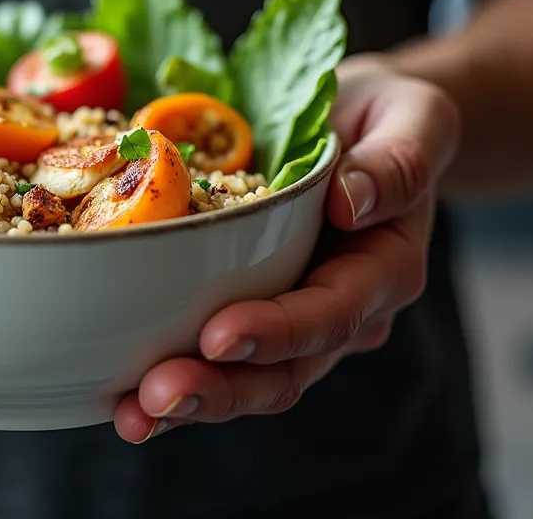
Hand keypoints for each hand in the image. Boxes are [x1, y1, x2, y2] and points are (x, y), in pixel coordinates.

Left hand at [114, 54, 460, 442]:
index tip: (219, 336)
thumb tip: (352, 202)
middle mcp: (341, 311)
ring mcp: (293, 319)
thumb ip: (399, 160)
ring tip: (130, 415)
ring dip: (187, 402)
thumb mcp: (414, 117)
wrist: (366, 126)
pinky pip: (211, 357)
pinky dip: (166, 377)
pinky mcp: (251, 311)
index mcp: (383, 270)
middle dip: (220, 390)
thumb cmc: (390, 118)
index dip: (276, 332)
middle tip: (156, 397)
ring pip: (245, 379)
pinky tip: (118, 396)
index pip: (332, 314)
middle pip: (283, 372)